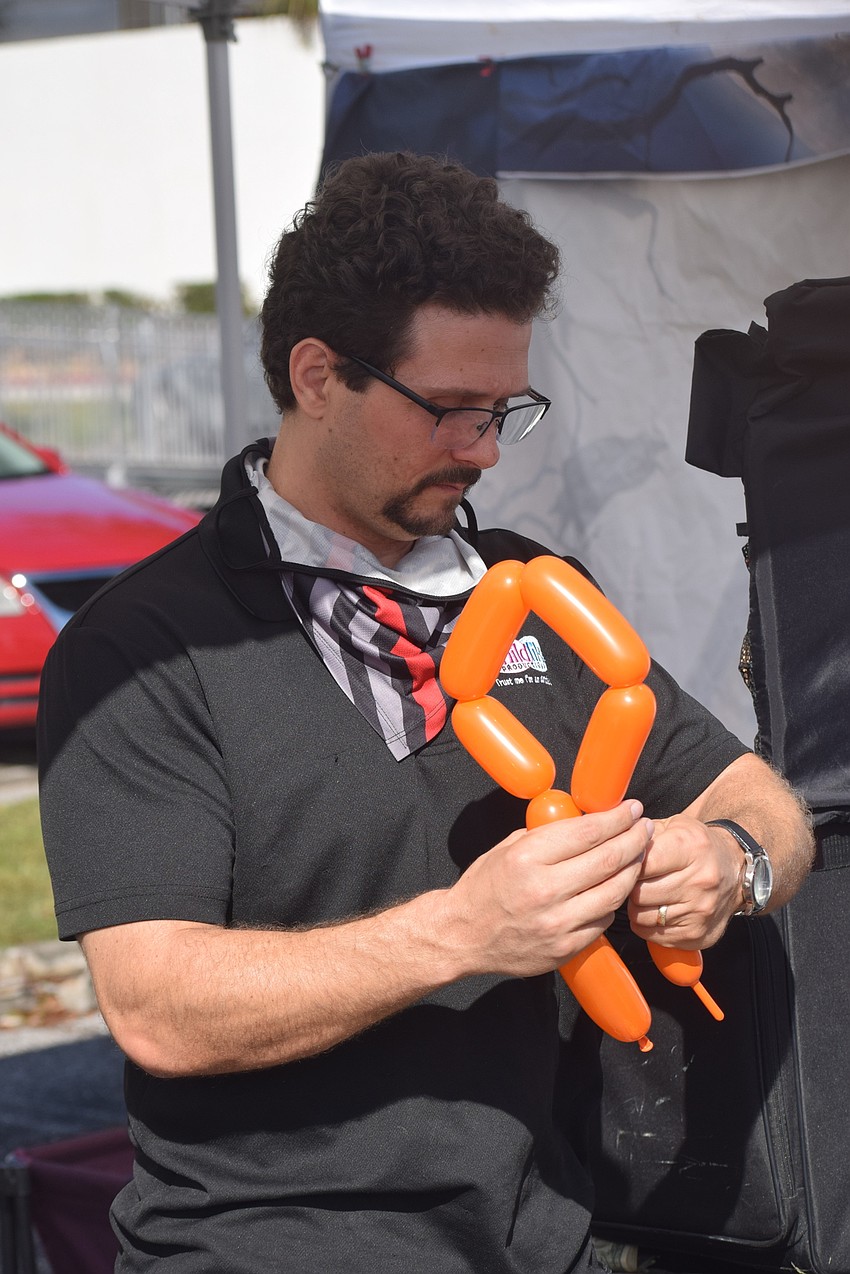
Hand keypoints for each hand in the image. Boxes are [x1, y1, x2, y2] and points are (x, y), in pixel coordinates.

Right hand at [441, 801, 652, 978]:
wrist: (462, 936)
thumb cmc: (484, 887)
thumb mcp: (507, 848)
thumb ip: (546, 835)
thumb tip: (585, 821)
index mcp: (528, 857)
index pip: (588, 832)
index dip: (617, 818)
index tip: (632, 809)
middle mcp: (545, 890)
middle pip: (608, 860)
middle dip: (634, 839)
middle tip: (645, 827)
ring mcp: (557, 922)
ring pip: (614, 892)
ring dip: (633, 870)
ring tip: (639, 854)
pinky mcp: (565, 947)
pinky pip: (602, 920)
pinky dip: (613, 901)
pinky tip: (615, 888)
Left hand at [627, 815, 742, 948]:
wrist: (735, 871)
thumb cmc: (698, 846)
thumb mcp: (675, 825)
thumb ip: (642, 831)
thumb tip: (611, 839)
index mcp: (692, 849)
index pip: (642, 863)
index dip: (626, 862)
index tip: (624, 860)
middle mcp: (700, 882)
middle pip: (639, 892)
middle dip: (628, 885)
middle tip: (633, 879)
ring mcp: (700, 912)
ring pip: (641, 916)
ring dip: (635, 906)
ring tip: (644, 893)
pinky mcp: (697, 935)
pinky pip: (652, 934)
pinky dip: (645, 923)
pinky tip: (654, 909)